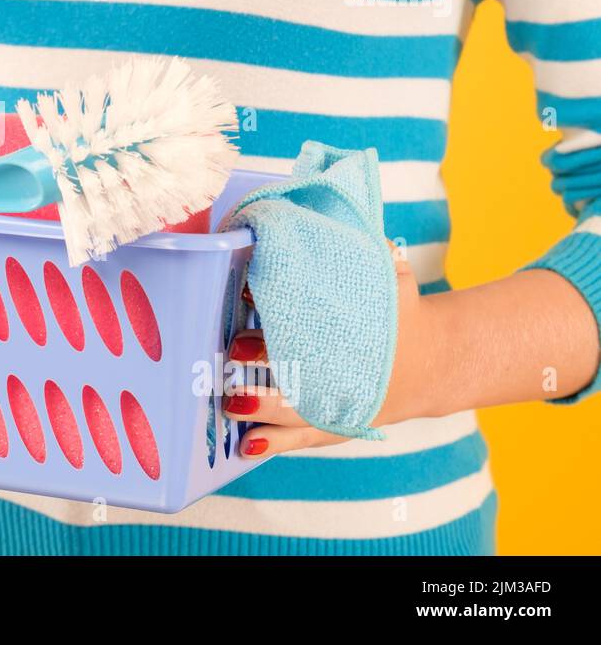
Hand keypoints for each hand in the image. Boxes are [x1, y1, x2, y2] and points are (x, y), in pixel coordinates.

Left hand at [223, 241, 445, 457]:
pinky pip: (301, 439)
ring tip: (231, 402)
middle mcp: (345, 370)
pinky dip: (274, 443)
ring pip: (298, 411)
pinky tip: (245, 445)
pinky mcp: (334, 425)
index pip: (311, 318)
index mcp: (357, 329)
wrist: (433, 360)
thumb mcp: (387, 274)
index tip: (248, 295)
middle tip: (236, 348)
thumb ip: (357, 250)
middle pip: (303, 366)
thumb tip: (322, 220)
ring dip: (263, 407)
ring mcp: (339, 403)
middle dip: (268, 358)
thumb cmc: (396, 310)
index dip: (279, 307)